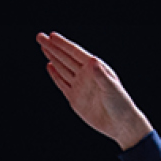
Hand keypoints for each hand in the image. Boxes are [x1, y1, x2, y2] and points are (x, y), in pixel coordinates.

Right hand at [36, 32, 153, 149]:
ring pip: (62, 68)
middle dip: (53, 47)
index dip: (63, 44)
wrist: (120, 124)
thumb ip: (101, 75)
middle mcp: (86, 74)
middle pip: (66, 58)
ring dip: (52, 57)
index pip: (75, 53)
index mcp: (95, 68)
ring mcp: (80, 86)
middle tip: (40, 36)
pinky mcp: (75, 98)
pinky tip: (49, 66)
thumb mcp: (112, 88)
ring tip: (43, 47)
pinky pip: (62, 84)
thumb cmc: (121, 104)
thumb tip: (92, 61)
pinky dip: (55, 75)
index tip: (52, 36)